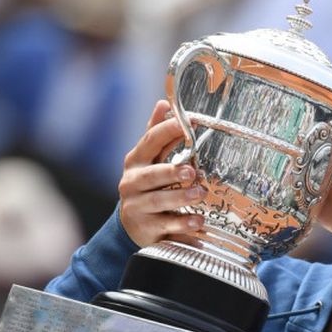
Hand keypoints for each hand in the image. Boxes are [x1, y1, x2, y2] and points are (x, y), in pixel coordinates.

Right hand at [118, 100, 206, 245]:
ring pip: (158, 201)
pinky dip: (183, 225)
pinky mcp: (146, 229)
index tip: (188, 123)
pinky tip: (198, 221)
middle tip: (192, 171)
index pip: (150, 141)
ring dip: (180, 197)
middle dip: (171, 172)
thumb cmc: (146, 186)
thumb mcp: (148, 159)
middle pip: (152, 175)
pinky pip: (166, 226)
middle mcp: (132, 183)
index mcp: (135, 161)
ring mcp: (137, 207)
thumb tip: (163, 103)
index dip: (168, 130)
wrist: (131, 225)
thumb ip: (156, 134)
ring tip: (200, 194)